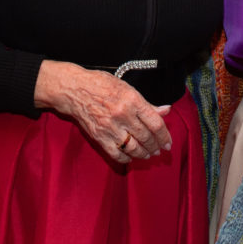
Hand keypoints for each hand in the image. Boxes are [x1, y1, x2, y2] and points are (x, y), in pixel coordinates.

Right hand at [34, 59, 171, 162]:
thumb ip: (147, 103)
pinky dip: (127, 158)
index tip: (168, 142)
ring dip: (144, 154)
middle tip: (160, 149)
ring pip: (134, 148)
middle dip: (156, 146)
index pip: (155, 123)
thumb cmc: (101, 85)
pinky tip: (131, 157)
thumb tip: (166, 110)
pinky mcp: (99, 137)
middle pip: (146, 137)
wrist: (74, 90)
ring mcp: (110, 128)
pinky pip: (117, 154)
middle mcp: (123, 115)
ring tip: (149, 154)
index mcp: (132, 100)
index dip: (165, 135)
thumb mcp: (127, 88)